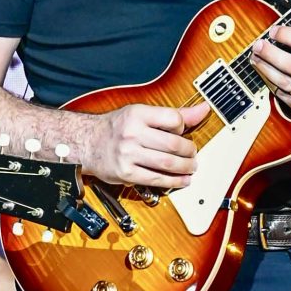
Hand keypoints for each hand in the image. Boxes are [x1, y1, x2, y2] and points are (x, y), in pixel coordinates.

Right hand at [86, 101, 209, 188]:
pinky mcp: (126, 173)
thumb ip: (172, 114)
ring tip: (190, 167)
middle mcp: (132, 133)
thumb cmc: (117, 128)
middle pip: (173, 144)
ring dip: (185, 167)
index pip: (173, 120)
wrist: (87, 142)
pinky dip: (173, 181)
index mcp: (137, 114)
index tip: (182, 133)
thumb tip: (203, 109)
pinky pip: (156, 179)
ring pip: (167, 163)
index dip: (183, 128)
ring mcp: (128, 154)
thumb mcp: (141, 114)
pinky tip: (181, 180)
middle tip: (193, 154)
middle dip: (189, 152)